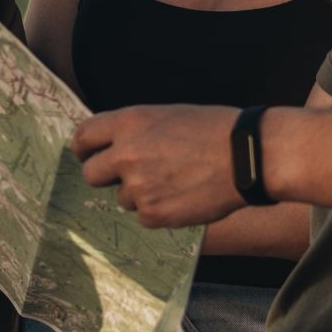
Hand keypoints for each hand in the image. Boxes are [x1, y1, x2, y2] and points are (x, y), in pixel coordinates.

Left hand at [71, 105, 245, 228]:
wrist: (248, 157)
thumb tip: (114, 145)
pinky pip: (144, 216)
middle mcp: (127, 155)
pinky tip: (182, 196)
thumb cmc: (214, 130)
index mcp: (130, 123)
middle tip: (127, 175)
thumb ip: (136, 130)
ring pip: (122, 198)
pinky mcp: (154, 214)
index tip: (86, 155)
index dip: (83, 148)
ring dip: (140, 194)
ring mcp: (139, 187)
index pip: (84, 137)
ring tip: (174, 181)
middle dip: (106, 176)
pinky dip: (159, 211)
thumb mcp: (168, 115)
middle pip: (91, 174)